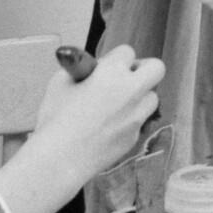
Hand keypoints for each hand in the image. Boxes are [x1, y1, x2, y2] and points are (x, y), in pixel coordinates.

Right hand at [0, 45, 164, 212]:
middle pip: (156, 68)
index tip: (105, 68)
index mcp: (112, 72)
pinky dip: (130, 120)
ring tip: (117, 105)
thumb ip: (81, 69)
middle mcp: (131, 91)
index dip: (115, 59)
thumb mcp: (60, 82)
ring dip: (139, 97)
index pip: (127, 52)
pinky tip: (109, 127)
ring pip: (152, 97)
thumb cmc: (56, 120)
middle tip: (126, 78)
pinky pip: (140, 121)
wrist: (59, 160)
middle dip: (143, 69)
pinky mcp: (135, 137)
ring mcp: (136, 116)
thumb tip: (92, 69)